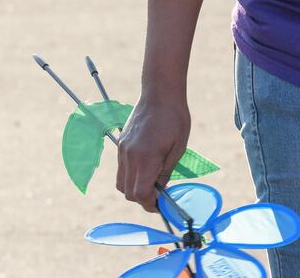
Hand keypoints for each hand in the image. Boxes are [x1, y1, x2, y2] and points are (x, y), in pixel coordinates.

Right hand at [115, 95, 191, 213]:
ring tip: (152, 182)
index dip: (150, 204)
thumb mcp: (178, 148)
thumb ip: (166, 172)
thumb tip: (160, 191)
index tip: (161, 205)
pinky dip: (130, 176)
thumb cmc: (175, 118)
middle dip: (142, 199)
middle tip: (159, 196)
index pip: (140, 194)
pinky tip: (146, 168)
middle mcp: (129, 156)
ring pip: (121, 183)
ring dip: (135, 188)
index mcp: (146, 157)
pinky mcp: (120, 144)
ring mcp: (122, 150)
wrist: (160, 93)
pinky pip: (121, 169)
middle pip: (128, 192)